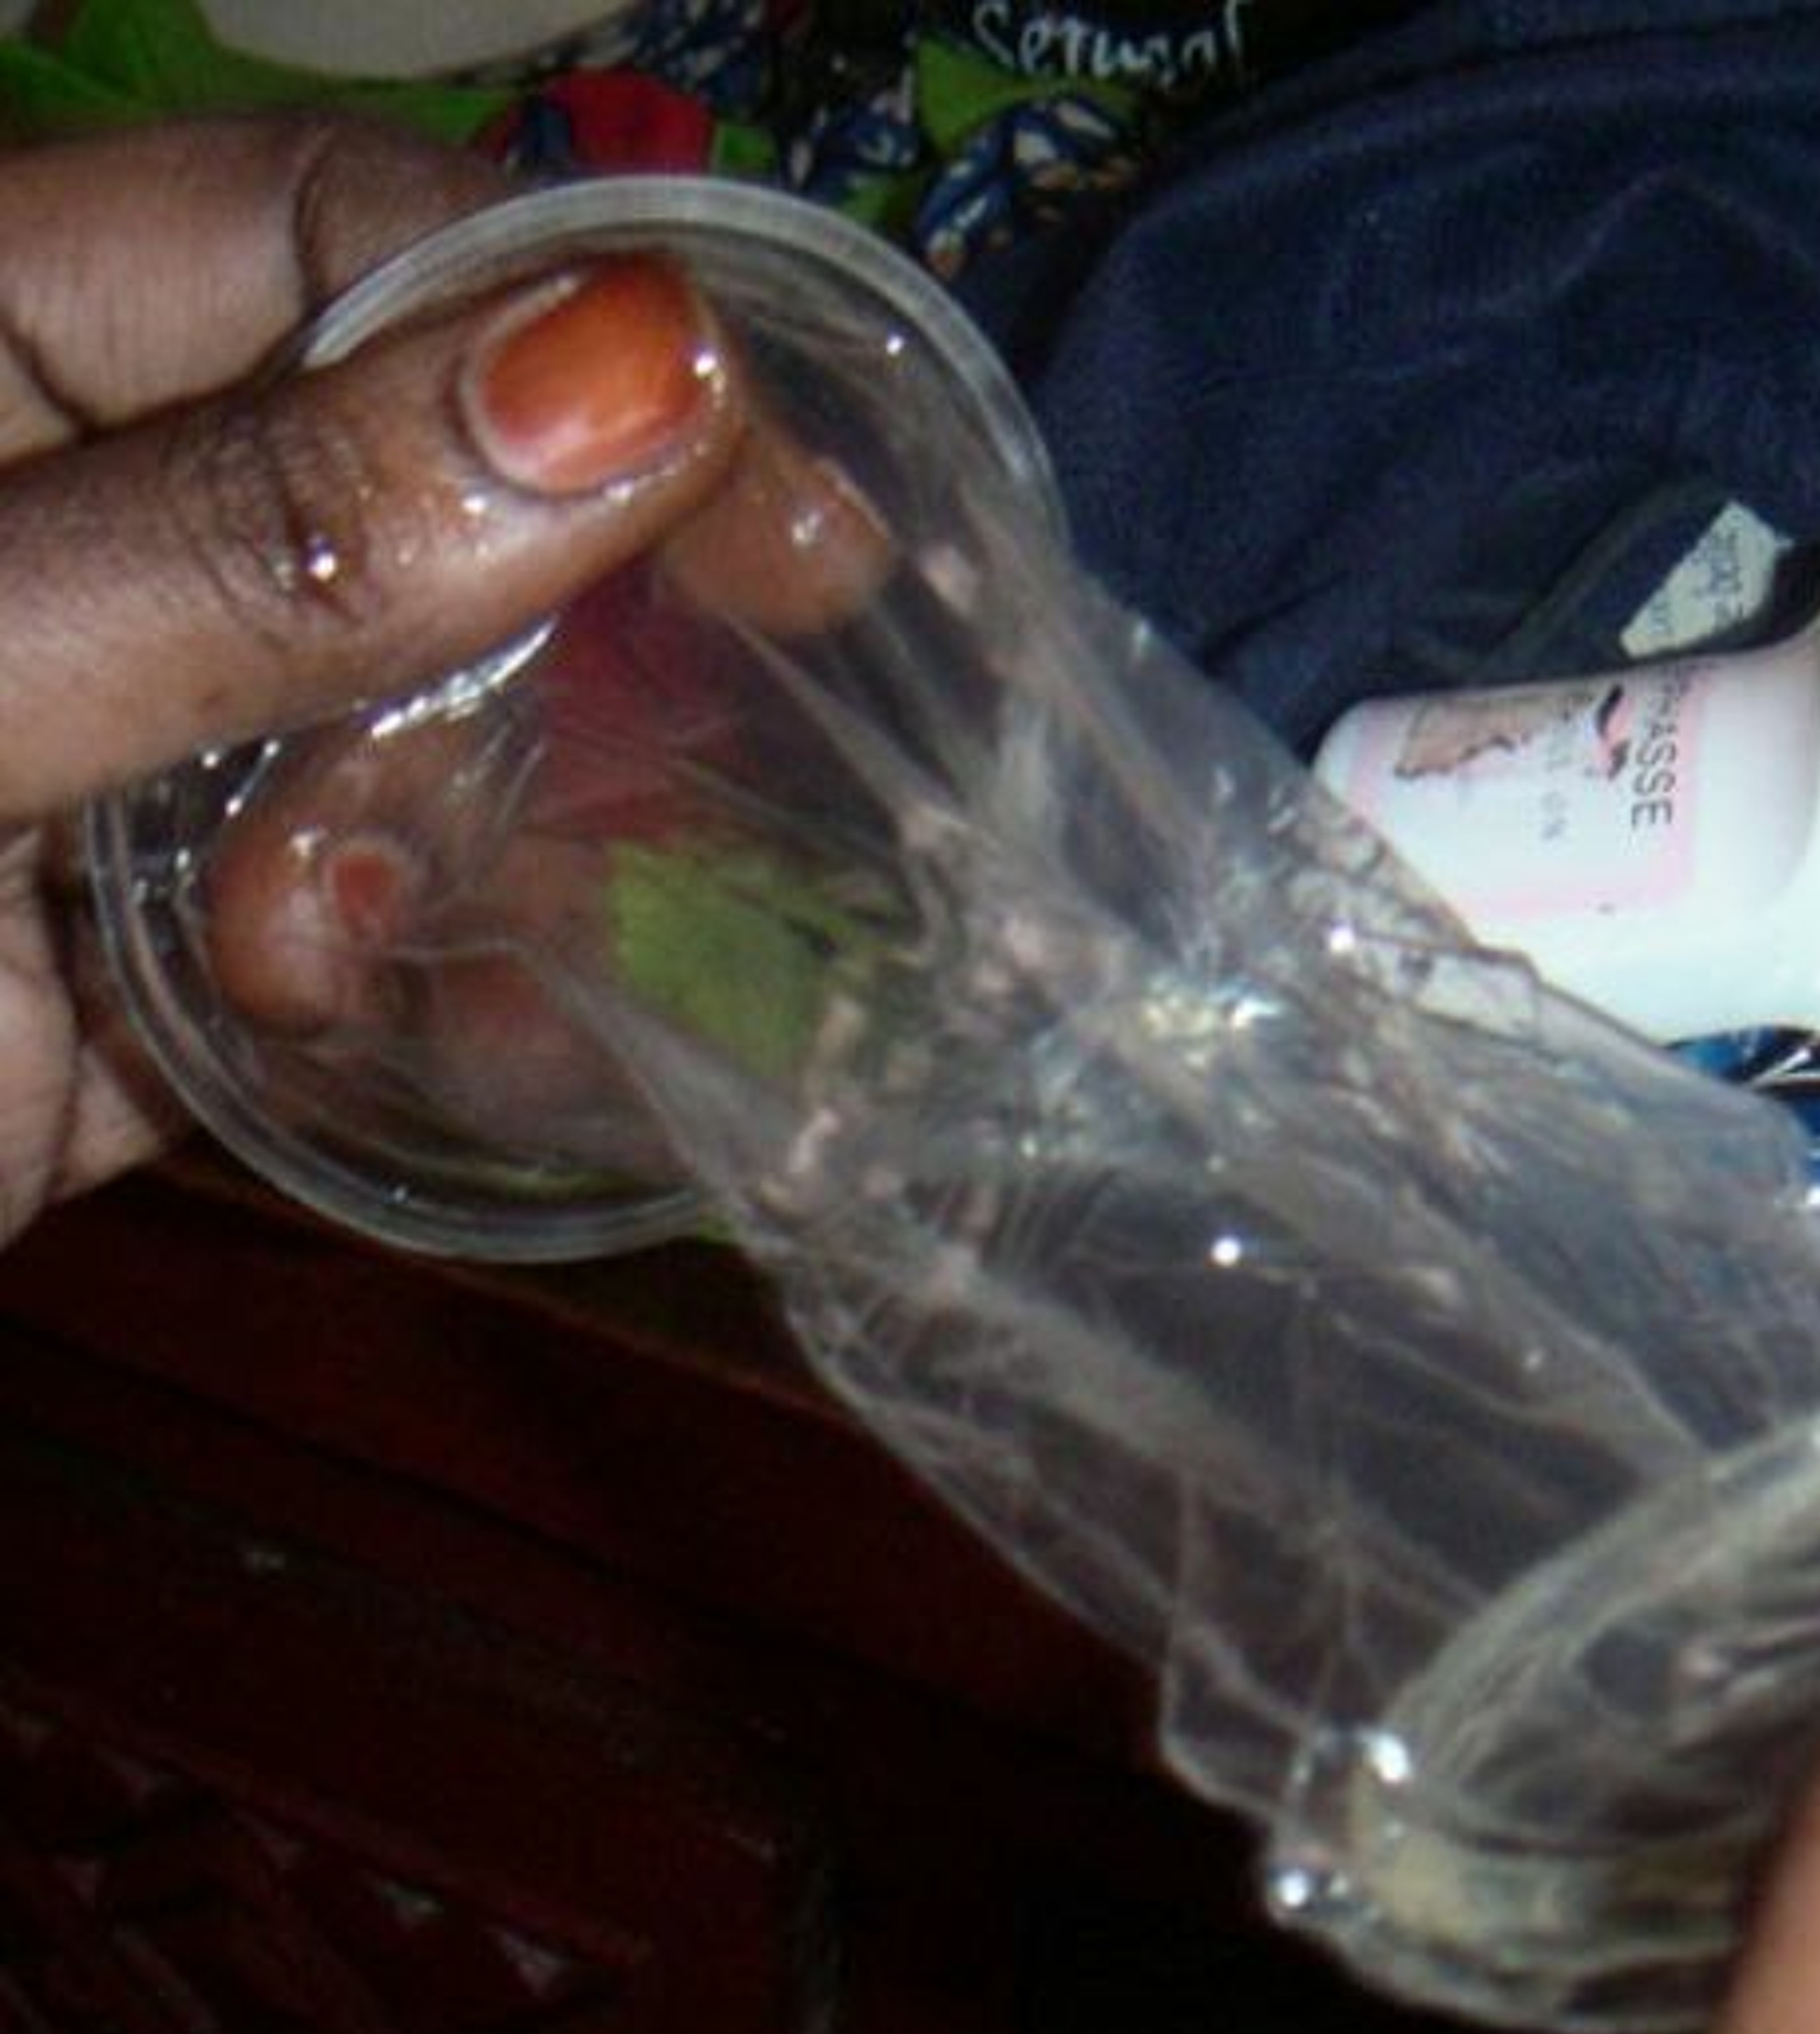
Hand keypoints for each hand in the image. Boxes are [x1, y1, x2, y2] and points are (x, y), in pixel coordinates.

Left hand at [0, 114, 808, 1245]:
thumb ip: (253, 545)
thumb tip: (644, 377)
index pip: (340, 246)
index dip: (587, 346)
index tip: (800, 521)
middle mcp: (80, 531)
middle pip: (428, 510)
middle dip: (503, 665)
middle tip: (568, 797)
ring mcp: (137, 751)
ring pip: (426, 746)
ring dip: (452, 860)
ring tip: (333, 967)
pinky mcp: (169, 955)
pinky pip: (379, 942)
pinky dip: (452, 1005)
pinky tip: (487, 1062)